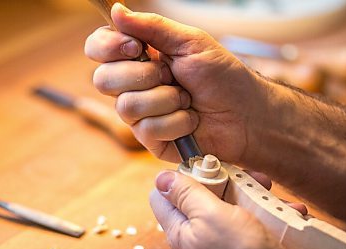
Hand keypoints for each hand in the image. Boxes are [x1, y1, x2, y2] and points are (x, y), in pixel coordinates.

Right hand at [85, 3, 267, 164]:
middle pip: (103, 80)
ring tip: (187, 100)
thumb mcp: (191, 43)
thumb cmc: (223, 76)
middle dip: (142, 75)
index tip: (136, 47)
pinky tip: (191, 120)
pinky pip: (147, 129)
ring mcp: (141, 115)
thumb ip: (153, 26)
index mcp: (140, 57)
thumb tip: (116, 10)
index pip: (99, 48)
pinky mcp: (151, 139)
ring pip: (126, 106)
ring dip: (165, 100)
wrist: (246, 114)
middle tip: (171, 75)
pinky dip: (176, 122)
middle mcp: (134, 85)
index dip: (109, 47)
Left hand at [150, 171, 329, 248]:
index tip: (203, 168)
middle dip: (223, 183)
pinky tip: (283, 211)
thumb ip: (186, 194)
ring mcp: (220, 245)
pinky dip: (265, 214)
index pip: (162, 196)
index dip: (179, 178)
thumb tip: (160, 178)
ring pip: (229, 208)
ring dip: (249, 196)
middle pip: (199, 198)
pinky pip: (250, 223)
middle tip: (245, 177)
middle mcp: (196, 238)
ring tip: (268, 191)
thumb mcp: (210, 214)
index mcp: (180, 231)